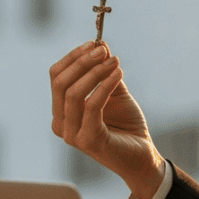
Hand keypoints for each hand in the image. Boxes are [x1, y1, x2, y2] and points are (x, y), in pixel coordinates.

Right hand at [49, 41, 163, 198]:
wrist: (142, 156)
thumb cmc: (126, 125)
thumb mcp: (115, 92)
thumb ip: (104, 72)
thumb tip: (101, 45)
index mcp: (62, 111)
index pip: (56, 76)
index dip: (73, 57)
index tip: (94, 43)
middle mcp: (61, 123)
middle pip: (60, 83)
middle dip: (82, 61)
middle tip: (103, 49)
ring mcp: (71, 134)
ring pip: (73, 93)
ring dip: (95, 72)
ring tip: (115, 62)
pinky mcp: (88, 141)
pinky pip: (92, 105)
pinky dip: (105, 85)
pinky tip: (118, 74)